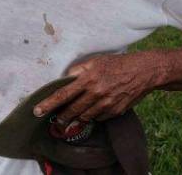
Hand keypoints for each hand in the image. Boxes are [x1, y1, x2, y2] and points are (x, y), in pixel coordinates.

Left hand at [33, 51, 163, 130]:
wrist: (143, 71)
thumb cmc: (118, 63)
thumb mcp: (96, 60)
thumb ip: (79, 70)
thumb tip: (65, 79)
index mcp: (88, 78)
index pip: (63, 94)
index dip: (49, 104)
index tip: (37, 111)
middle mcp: (96, 93)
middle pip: (72, 110)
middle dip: (61, 118)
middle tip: (55, 121)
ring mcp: (106, 104)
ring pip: (84, 117)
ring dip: (76, 119)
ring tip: (71, 119)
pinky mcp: (115, 111)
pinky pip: (98, 118)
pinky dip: (93, 116)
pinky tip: (94, 110)